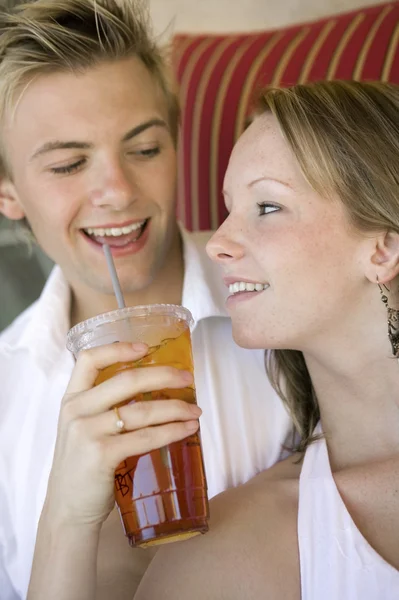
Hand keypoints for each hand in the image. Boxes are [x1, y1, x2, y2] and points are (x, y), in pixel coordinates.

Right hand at [44, 342, 200, 527]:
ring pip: (142, 410)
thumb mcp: (82, 429)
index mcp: (71, 399)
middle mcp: (76, 410)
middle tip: (187, 378)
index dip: (118, 348)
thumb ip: (104, 409)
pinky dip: (172, 431)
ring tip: (195, 410)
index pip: (89, 359)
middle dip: (164, 376)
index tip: (146, 347)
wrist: (67, 511)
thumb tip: (153, 393)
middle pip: (127, 380)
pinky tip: (187, 430)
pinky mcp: (101, 454)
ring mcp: (88, 432)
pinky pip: (146, 437)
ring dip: (175, 408)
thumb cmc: (82, 468)